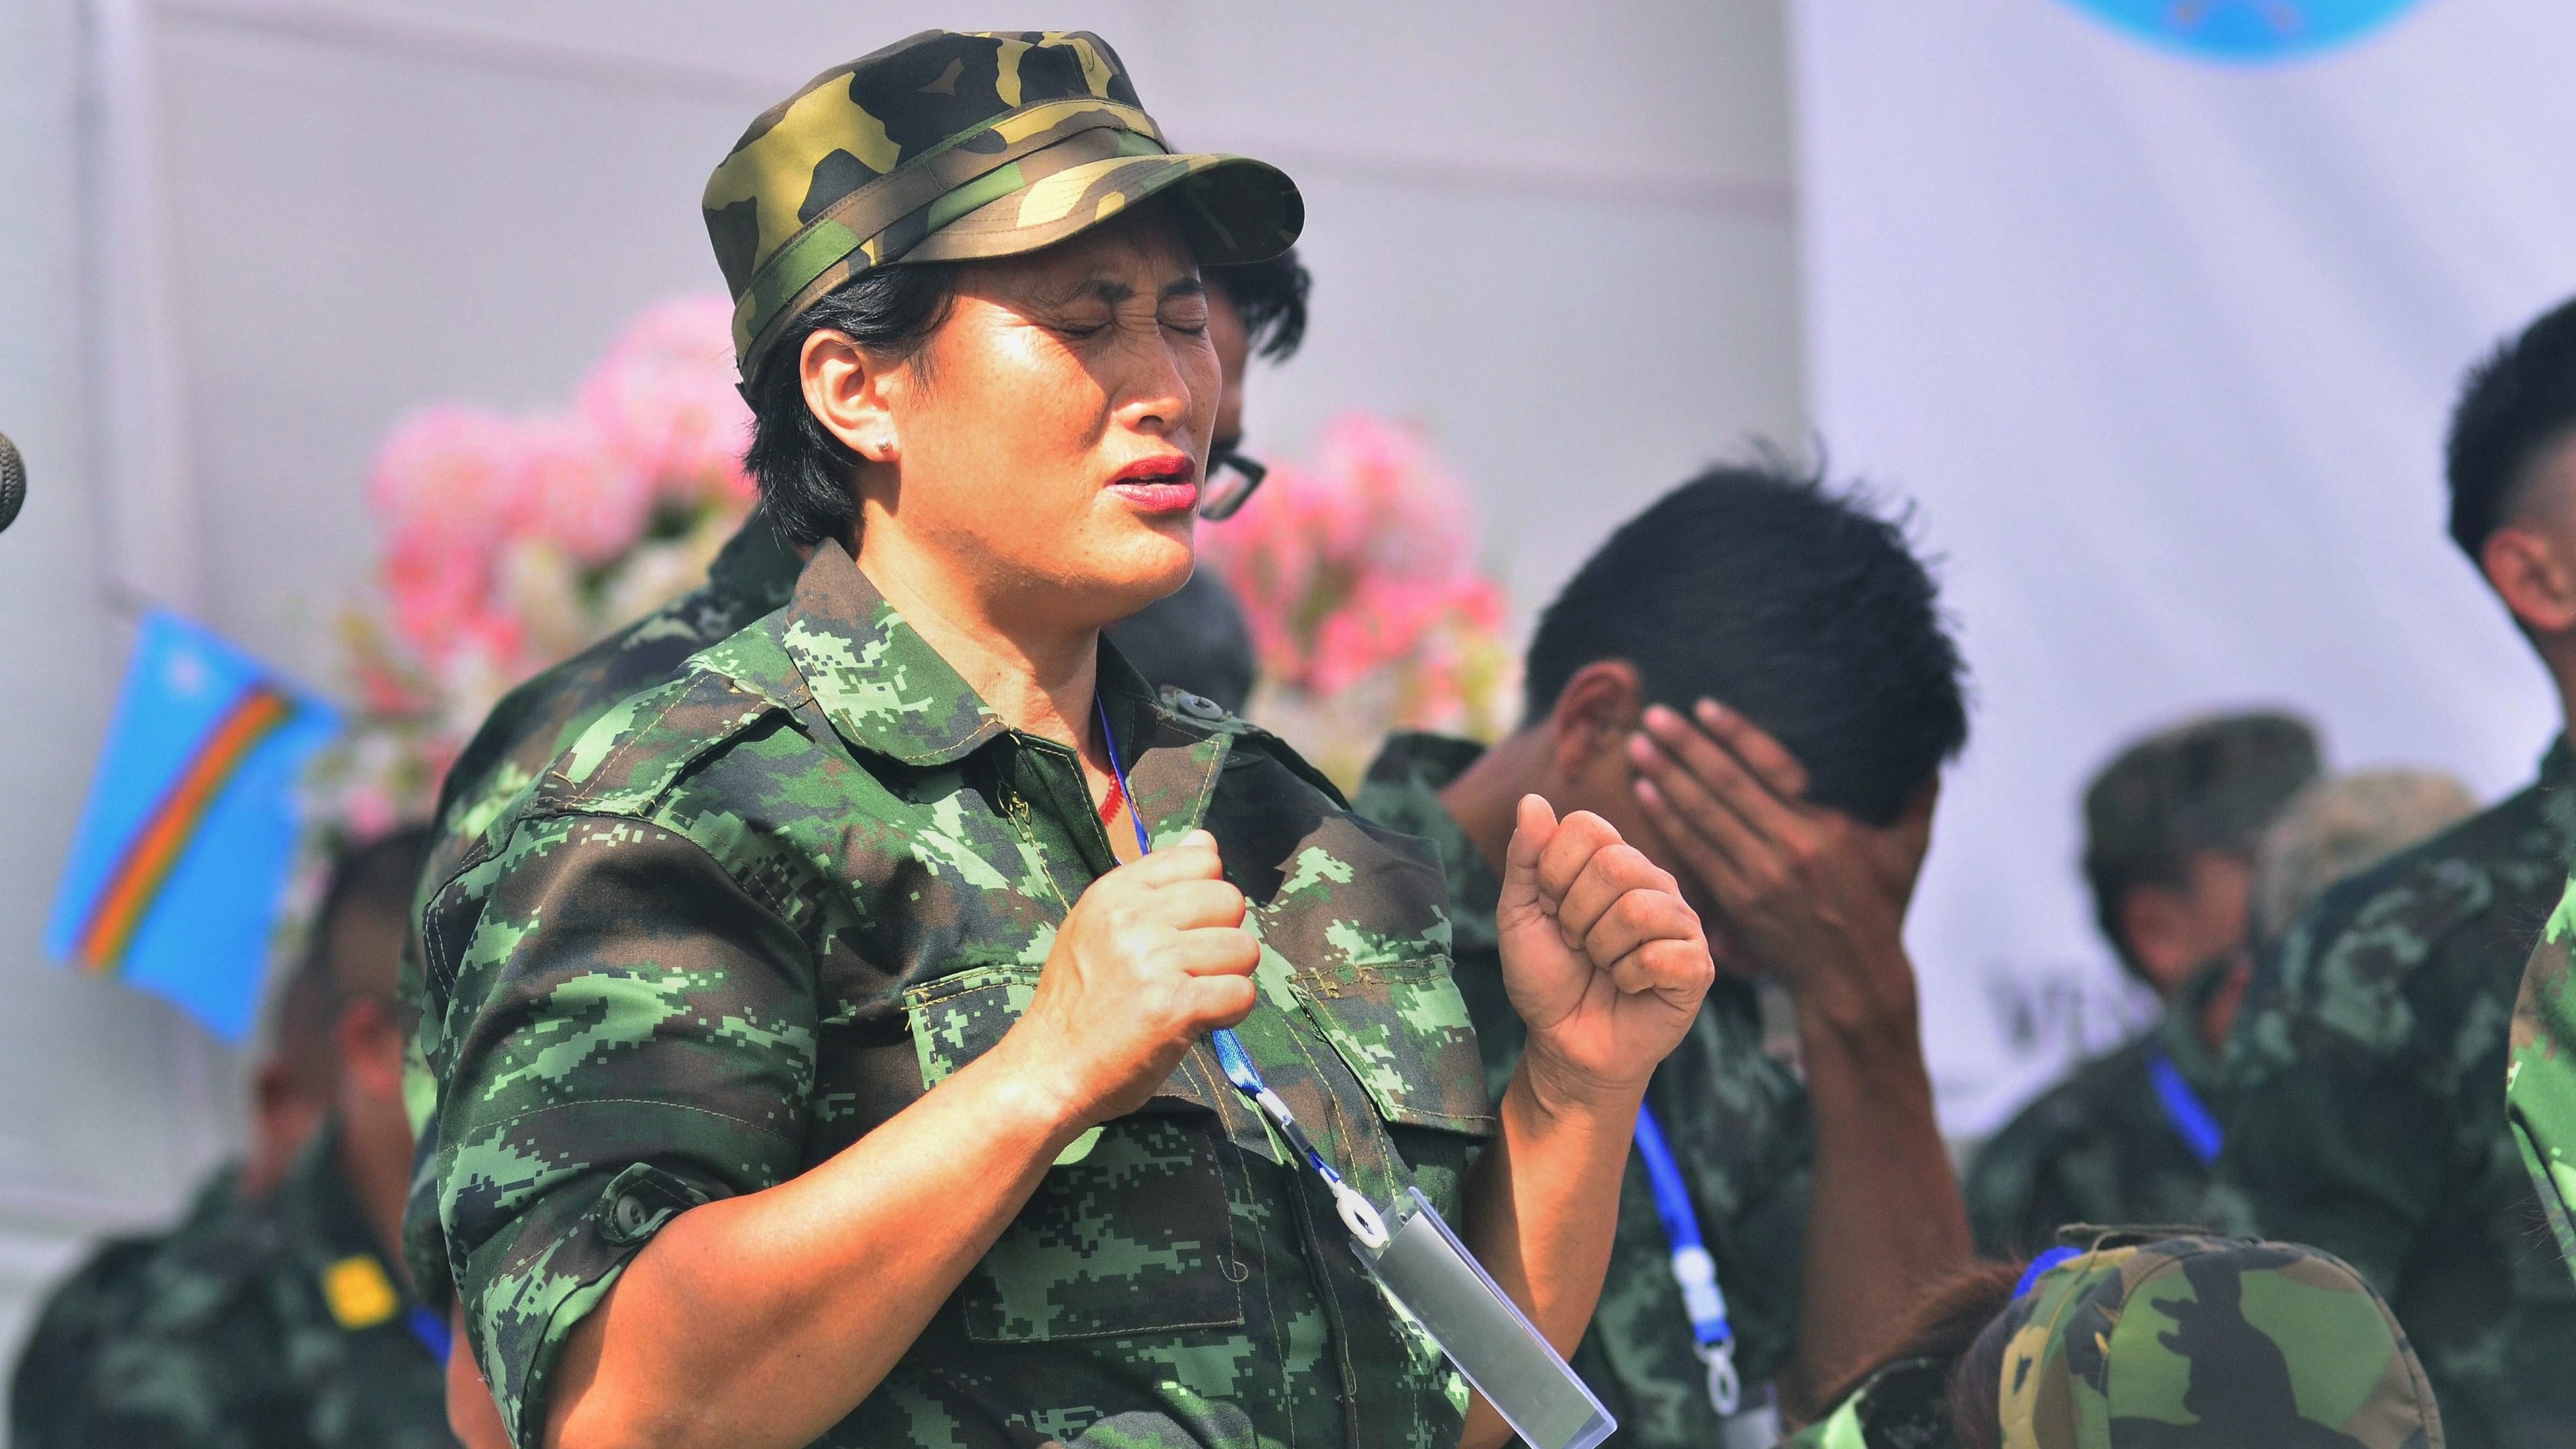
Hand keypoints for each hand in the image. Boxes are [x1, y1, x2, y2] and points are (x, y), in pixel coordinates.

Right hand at [996, 831, 1258, 1127]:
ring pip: (1243, 948)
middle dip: (1223, 938)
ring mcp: (1153, 960)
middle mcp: (1132, 918)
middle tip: (1192, 970)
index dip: (1206, 899)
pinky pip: (1241, 993)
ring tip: (1193, 996)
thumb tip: (1206, 841)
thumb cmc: (1077, 1003)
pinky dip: (1229, 1012)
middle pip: (1230, 901)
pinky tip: (1199, 1021)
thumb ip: (1154, 885)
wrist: (1047, 1070)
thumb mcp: (1098, 927)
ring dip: (1228, 977)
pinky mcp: (1174, 1005)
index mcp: (1113, 892)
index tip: (1184, 932)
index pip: (1201, 859)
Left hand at [1497, 795, 1712, 1112]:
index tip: (1551, 909)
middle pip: (1615, 864)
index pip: (1587, 827)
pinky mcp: (1697, 965)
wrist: (1565, 1044)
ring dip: (1602, 951)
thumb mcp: (1519, 914)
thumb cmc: (1546, 977)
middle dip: (1576, 916)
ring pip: (1638, 910)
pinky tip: (1630, 986)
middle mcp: (1653, 881)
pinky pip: (1661, 955)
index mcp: (1612, 859)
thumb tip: (1532, 799)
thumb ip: (1525, 857)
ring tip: (1603, 967)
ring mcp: (1680, 922)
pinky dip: (1629, 978)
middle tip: (1578, 944)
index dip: (1554, 872)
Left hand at [1627, 699, 1932, 1032]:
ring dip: (1666, 778)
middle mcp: (1790, 847)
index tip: (1703, 706)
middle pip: (1726, 786)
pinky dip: (1667, 823)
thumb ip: (1917, 800)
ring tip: (1638, 746)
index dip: (1734, 734)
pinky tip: (1645, 795)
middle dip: (1685, 747)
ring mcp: (1760, 877)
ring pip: (1703, 817)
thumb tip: (1931, 752)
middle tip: (1653, 715)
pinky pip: (1695, 854)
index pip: (1772, 767)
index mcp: (1828, 826)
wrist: (1853, 979)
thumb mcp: (1907, 853)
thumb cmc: (1880, 909)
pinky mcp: (1738, 903)